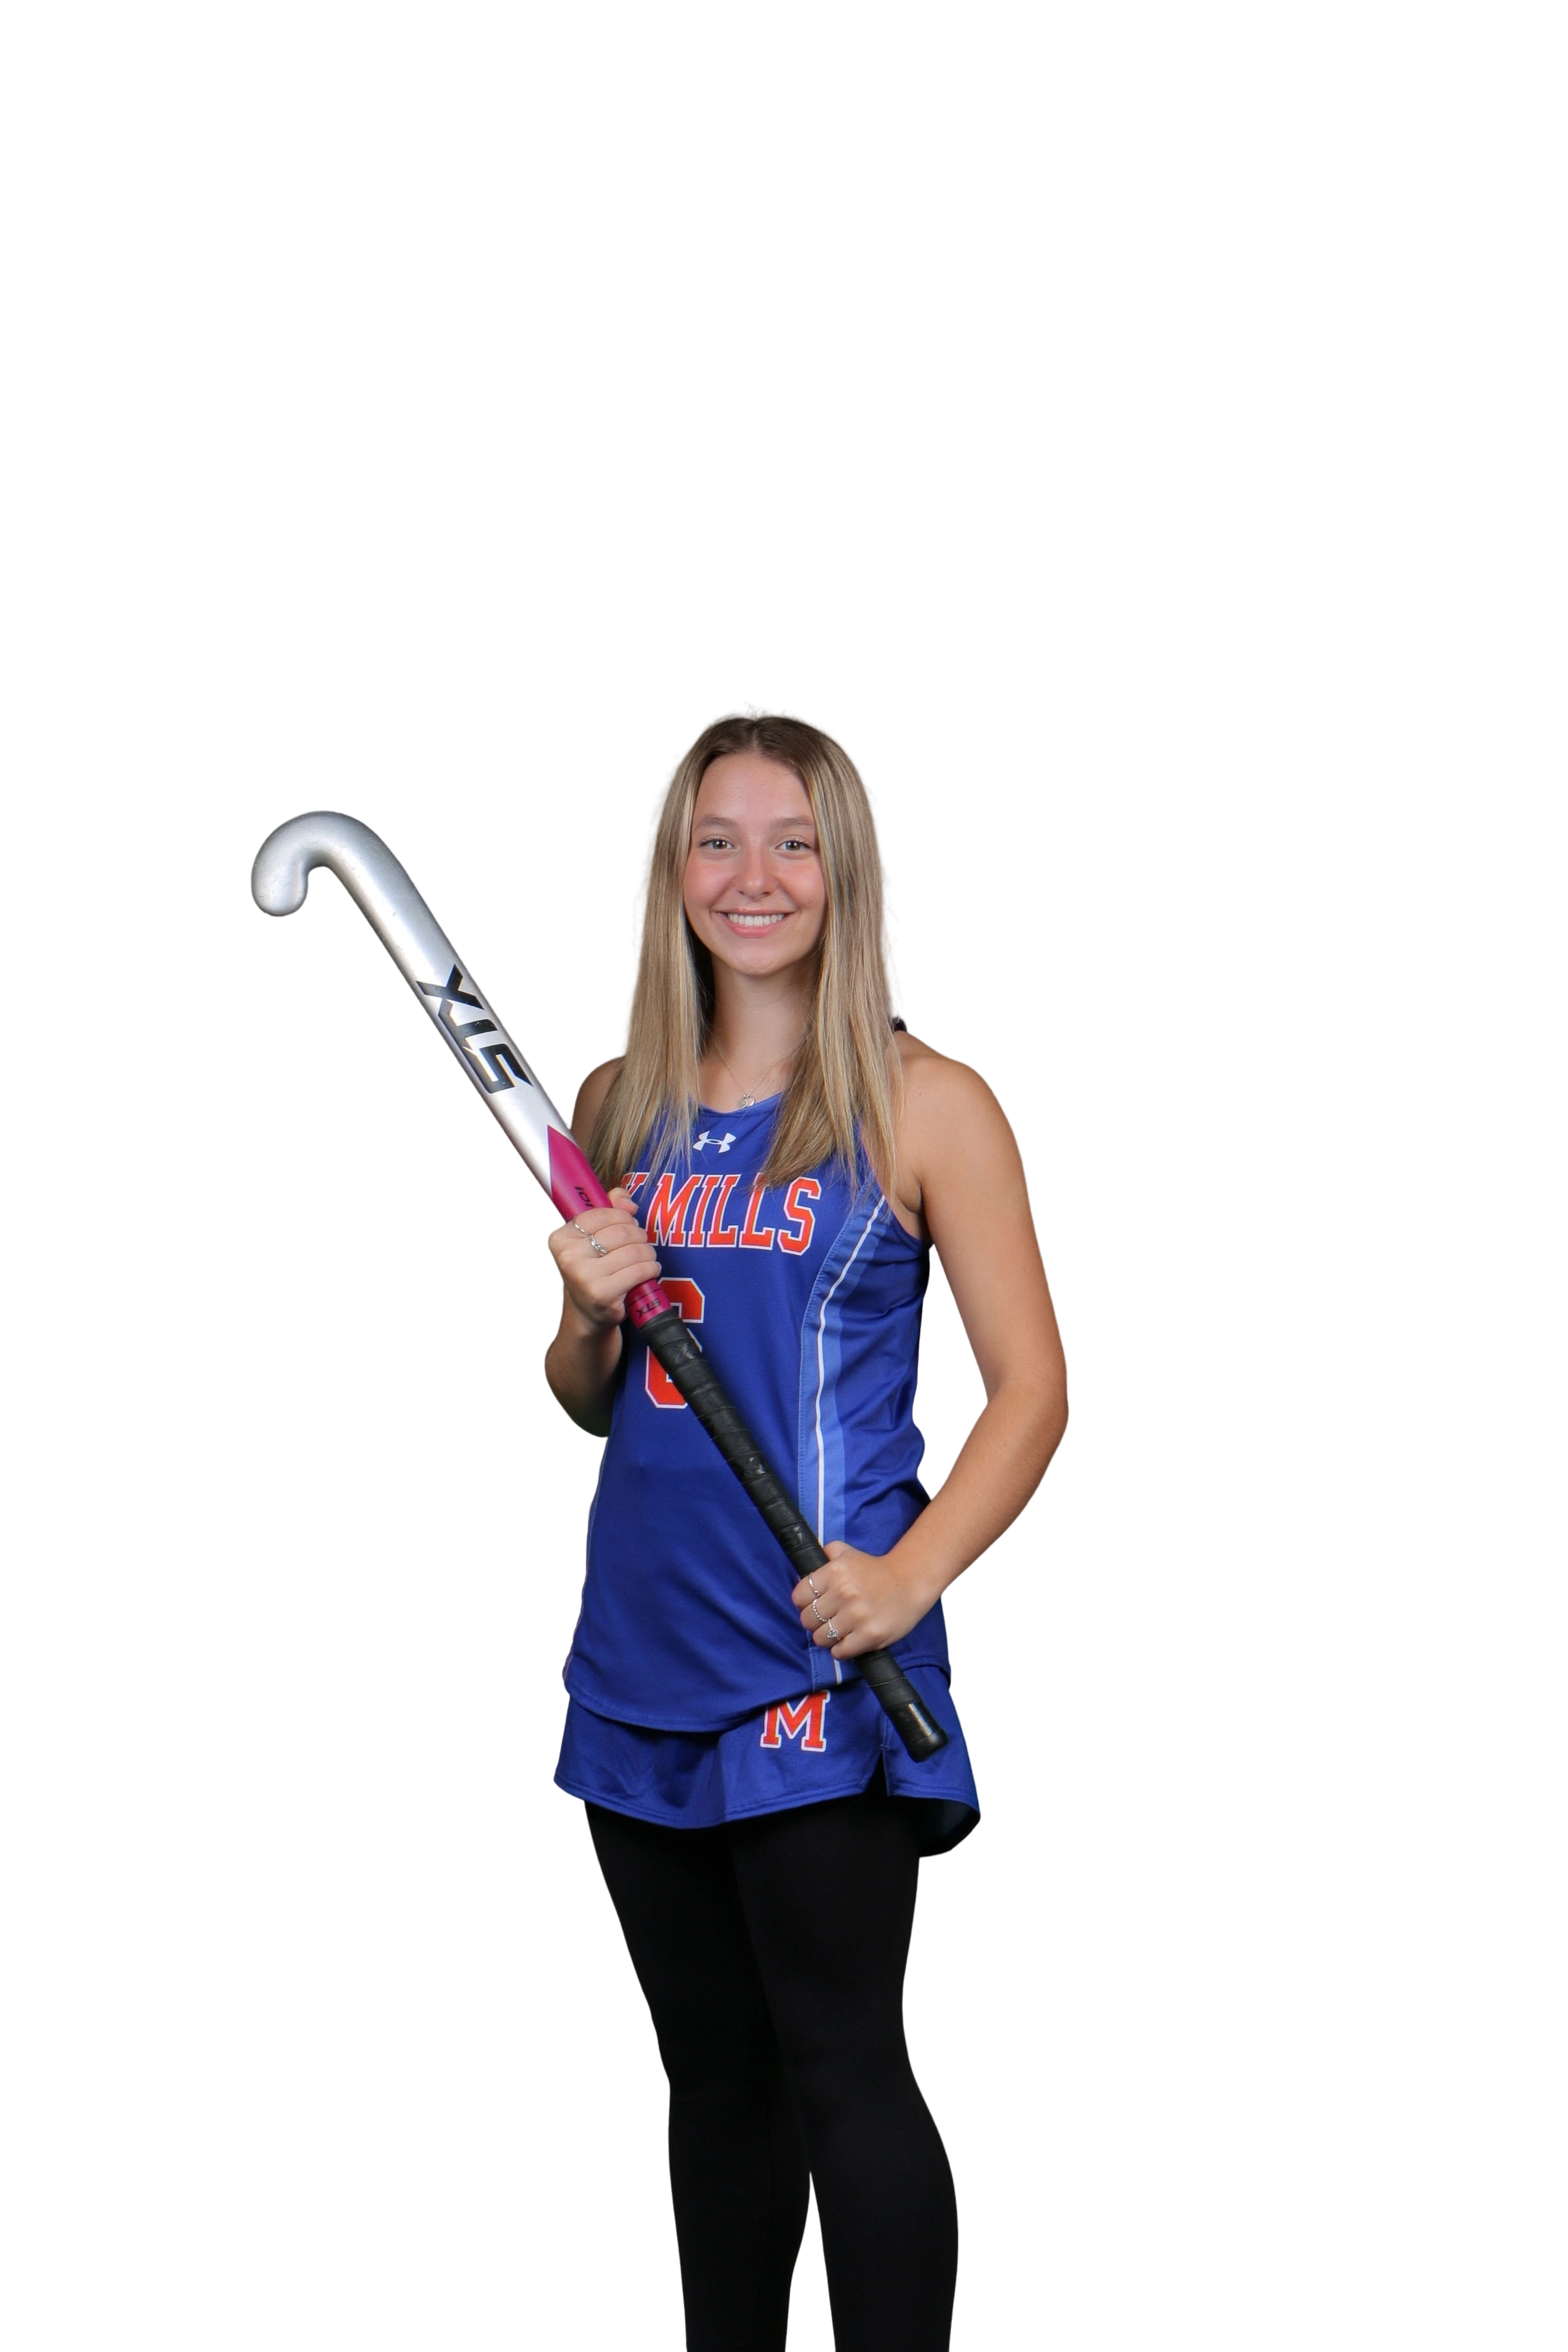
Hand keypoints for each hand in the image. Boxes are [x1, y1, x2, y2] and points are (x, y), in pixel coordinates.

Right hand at [545, 1186, 661, 1328]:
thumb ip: (608, 1209)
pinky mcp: (603, 1295)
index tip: (628, 1224)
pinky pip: (640, 1271)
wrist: (588, 1313)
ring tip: (646, 1258)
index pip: (601, 1213)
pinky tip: (649, 1271)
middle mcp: (568, 1257)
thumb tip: (628, 1203)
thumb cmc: (593, 1270)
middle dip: (639, 1235)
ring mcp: (585, 1277)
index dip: (622, 1217)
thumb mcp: (592, 1237)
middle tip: (640, 1243)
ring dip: (648, 1253)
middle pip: (621, 1232)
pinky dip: (651, 1268)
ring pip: (634, 1251)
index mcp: (561, 1238)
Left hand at [791, 1540, 931, 1660]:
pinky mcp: (869, 1636)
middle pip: (807, 1619)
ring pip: (820, 1638)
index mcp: (834, 1572)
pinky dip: (840, 1649)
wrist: (911, 1582)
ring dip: (826, 1637)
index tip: (813, 1605)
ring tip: (837, 1631)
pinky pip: (840, 1651)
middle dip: (814, 1621)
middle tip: (826, 1619)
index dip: (803, 1603)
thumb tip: (803, 1570)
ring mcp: (856, 1616)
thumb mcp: (848, 1553)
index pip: (799, 1596)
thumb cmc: (875, 1569)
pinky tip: (848, 1640)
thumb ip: (825, 1555)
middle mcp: (843, 1593)